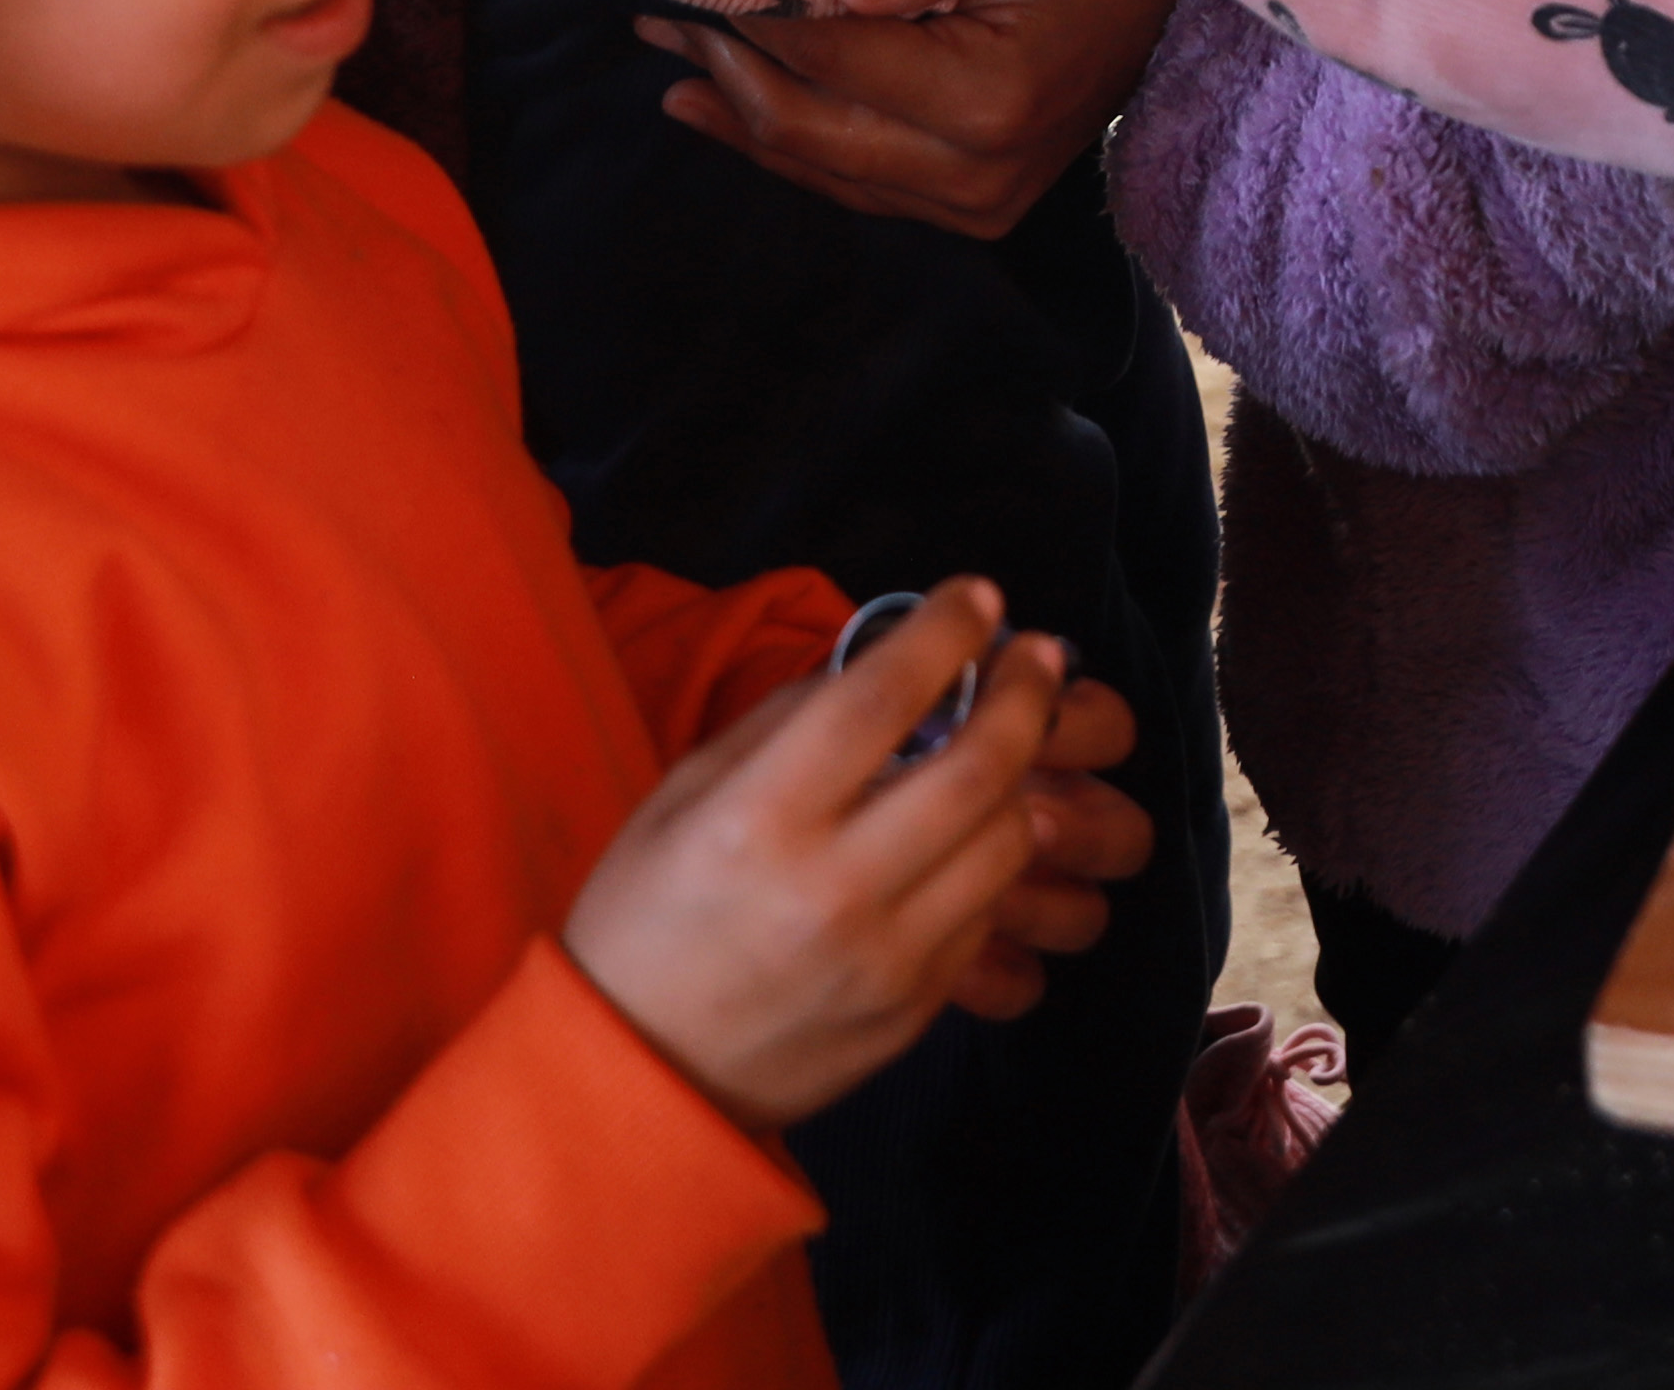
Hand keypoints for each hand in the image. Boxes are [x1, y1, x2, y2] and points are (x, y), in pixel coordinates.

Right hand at [566, 584, 1148, 1127]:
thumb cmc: (645, 919)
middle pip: (977, 767)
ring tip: (1011, 740)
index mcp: (759, 820)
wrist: (638, 1077)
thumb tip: (881, 664)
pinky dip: (992, 857)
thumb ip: (784, 723)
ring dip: (1023, 776)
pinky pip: (989, 913)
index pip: (881, 698)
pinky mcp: (916, 1009)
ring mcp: (886, 959)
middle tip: (1035, 655)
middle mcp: (834, 889)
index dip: (944, 631)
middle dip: (1024, 693)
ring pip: (1007, 842)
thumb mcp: (684, 797)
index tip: (977, 595)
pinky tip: (972, 830)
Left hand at [650, 0, 1183, 237]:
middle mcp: (979, 175)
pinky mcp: (978, 209)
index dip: (752, 19)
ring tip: (672, 73)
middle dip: (727, 75)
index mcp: (990, 101)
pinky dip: (796, 148)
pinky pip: (861, 185)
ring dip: (745, 119)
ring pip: (827, 171)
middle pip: (813, 131)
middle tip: (656, 21)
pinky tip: (740, 117)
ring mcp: (980, 205)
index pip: (833, 58)